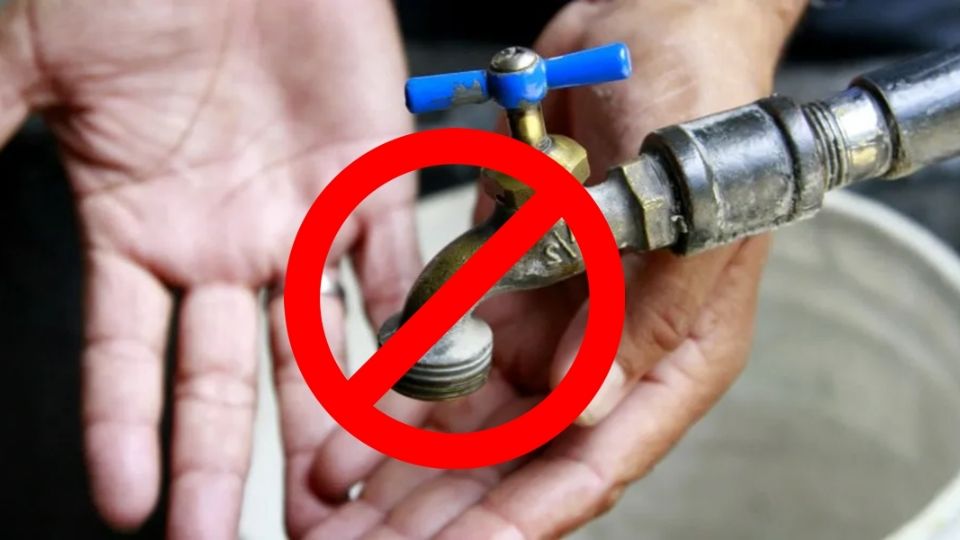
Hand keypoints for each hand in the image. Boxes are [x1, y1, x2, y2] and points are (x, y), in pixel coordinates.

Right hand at [0, 0, 420, 536]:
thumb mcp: (37, 56)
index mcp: (141, 222)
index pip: (127, 356)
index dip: (124, 430)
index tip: (128, 507)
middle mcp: (226, 235)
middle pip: (224, 373)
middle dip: (225, 459)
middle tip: (223, 539)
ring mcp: (303, 209)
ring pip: (317, 337)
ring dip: (324, 415)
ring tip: (331, 491)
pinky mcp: (373, 170)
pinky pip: (395, 261)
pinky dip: (405, 321)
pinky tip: (404, 385)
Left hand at [297, 1, 808, 537]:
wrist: (654, 21)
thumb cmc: (701, 105)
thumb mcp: (683, 212)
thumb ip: (636, 316)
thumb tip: (584, 411)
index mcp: (672, 353)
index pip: (593, 464)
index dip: (521, 520)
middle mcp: (609, 351)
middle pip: (520, 460)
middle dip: (442, 514)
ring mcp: (556, 319)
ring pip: (471, 418)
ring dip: (403, 466)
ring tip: (333, 507)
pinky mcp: (509, 282)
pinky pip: (445, 349)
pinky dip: (396, 389)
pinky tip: (345, 428)